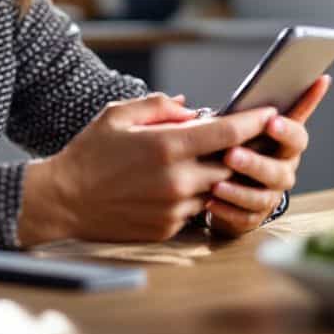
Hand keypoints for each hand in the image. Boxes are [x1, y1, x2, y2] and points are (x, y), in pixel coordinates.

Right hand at [18, 93, 278, 245]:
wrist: (63, 200)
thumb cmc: (89, 153)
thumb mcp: (118, 115)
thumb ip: (159, 106)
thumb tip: (191, 108)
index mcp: (167, 146)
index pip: (228, 133)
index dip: (254, 121)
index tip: (270, 112)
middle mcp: (178, 179)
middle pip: (230, 163)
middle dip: (239, 150)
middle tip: (242, 137)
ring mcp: (175, 208)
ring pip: (215, 188)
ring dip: (214, 174)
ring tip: (200, 161)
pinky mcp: (168, 228)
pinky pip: (195, 209)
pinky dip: (194, 195)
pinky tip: (174, 184)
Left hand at [205, 75, 330, 236]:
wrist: (219, 181)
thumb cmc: (225, 143)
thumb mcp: (228, 125)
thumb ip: (231, 112)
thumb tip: (196, 97)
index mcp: (281, 142)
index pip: (297, 133)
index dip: (288, 128)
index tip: (271, 119)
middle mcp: (283, 167)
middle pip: (281, 168)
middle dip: (257, 162)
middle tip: (230, 154)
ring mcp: (271, 193)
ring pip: (264, 195)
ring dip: (240, 190)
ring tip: (216, 184)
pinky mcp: (254, 215)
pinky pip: (246, 216)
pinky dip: (229, 210)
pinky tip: (211, 202)